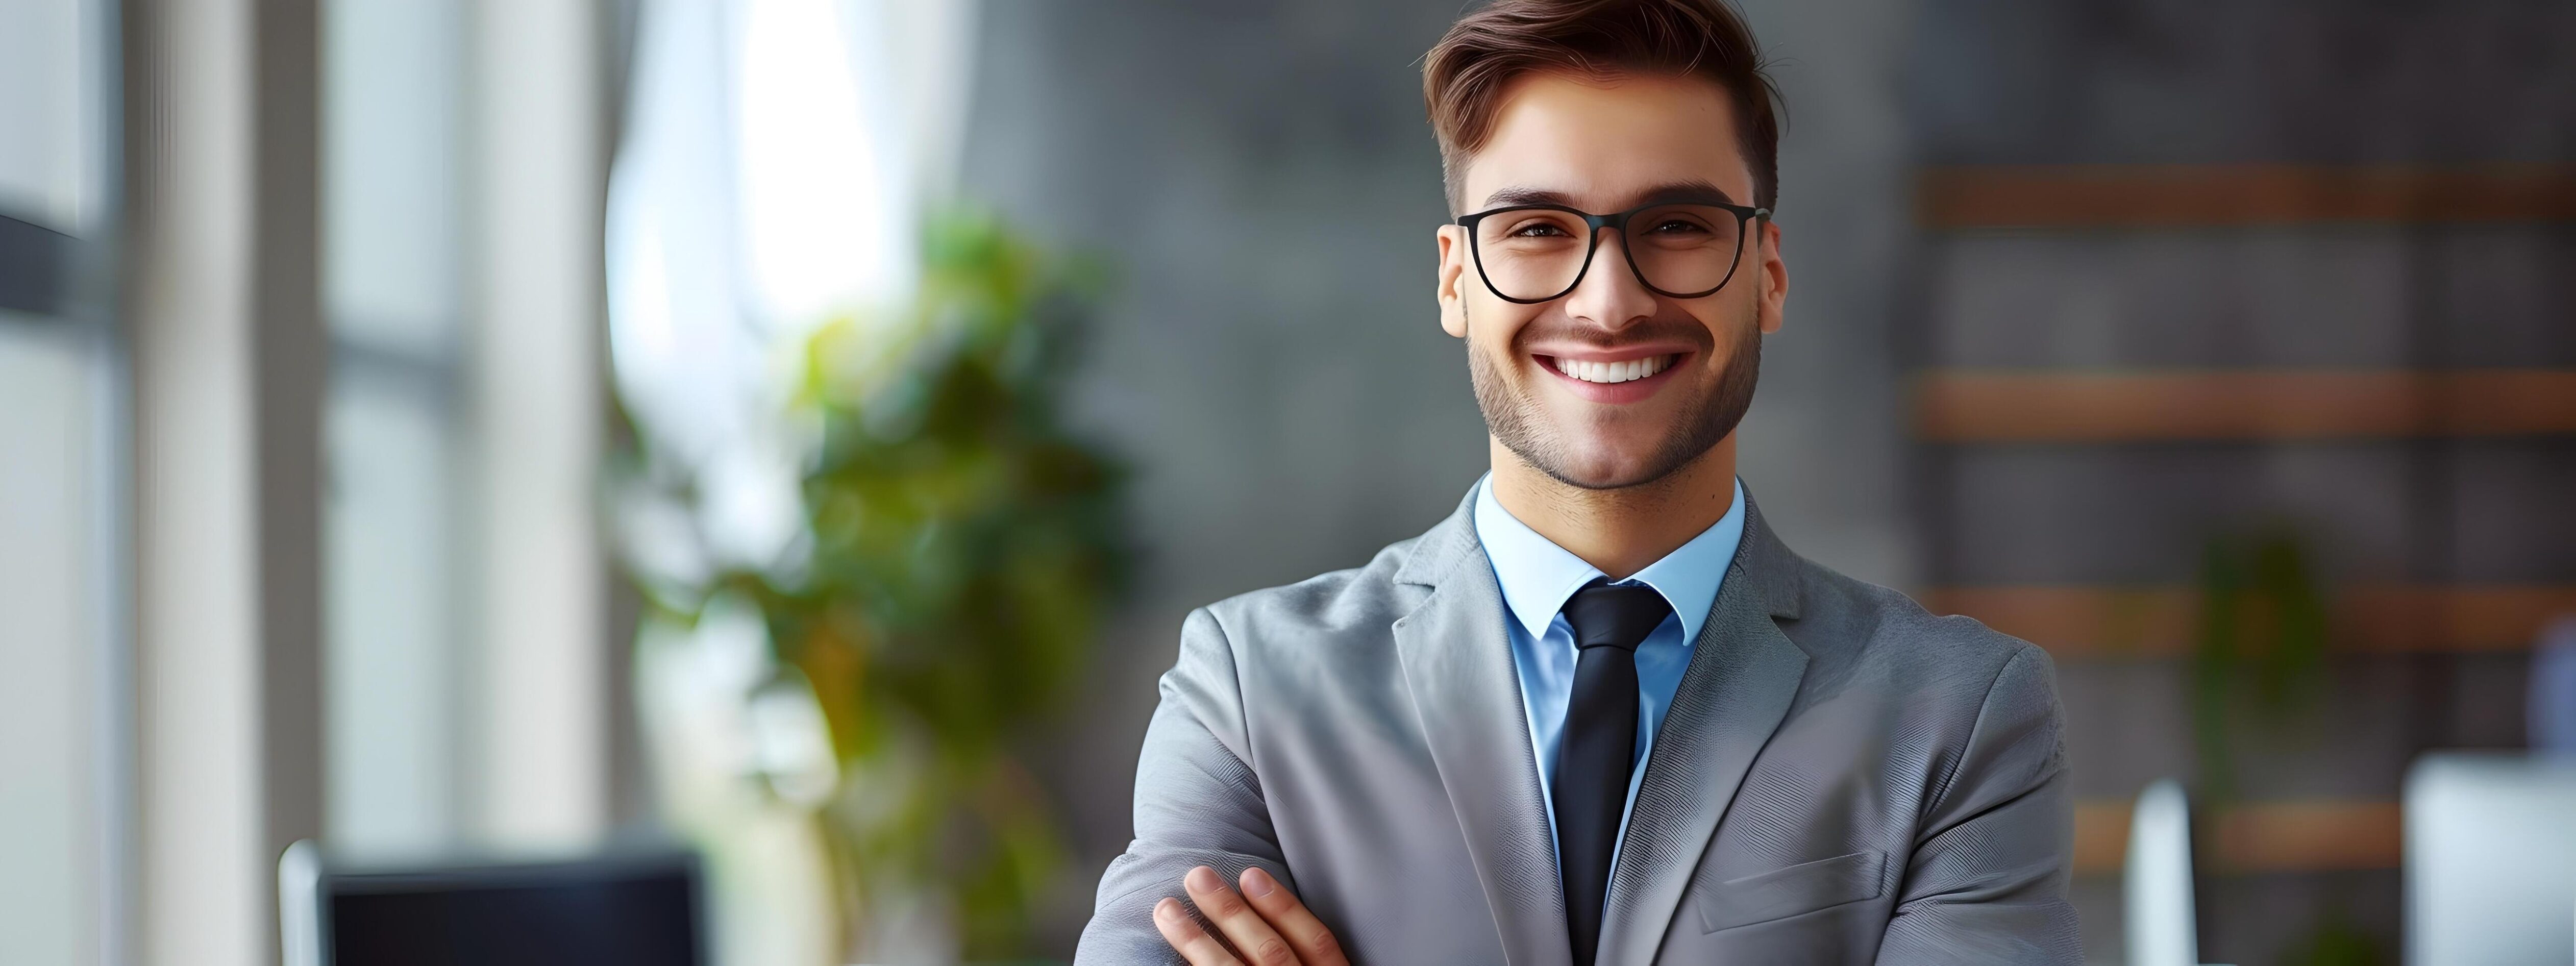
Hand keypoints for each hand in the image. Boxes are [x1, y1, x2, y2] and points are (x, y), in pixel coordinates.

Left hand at [1152, 865, 1348, 965]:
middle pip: (1270, 953)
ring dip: (1195, 940)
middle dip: (1230, 914)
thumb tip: (1268, 897)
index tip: (1250, 874)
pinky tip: (1166, 956)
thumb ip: (1311, 952)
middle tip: (1198, 876)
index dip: (1283, 906)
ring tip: (1166, 909)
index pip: (1316, 941)